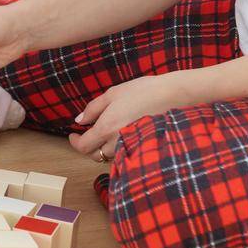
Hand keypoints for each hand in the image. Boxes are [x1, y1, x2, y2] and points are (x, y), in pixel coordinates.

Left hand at [68, 73, 196, 162]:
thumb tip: (79, 120)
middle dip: (89, 146)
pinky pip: (125, 154)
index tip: (73, 134)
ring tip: (106, 131)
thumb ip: (93, 108)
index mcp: (107, 128)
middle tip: (88, 132)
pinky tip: (121, 134)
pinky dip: (119, 149)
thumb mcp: (113, 94)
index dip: (74, 142)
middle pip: (95, 155)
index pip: (84, 147)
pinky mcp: (143, 147)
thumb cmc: (143, 91)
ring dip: (104, 147)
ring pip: (111, 156)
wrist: (174, 95)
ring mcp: (132, 146)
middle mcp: (118, 142)